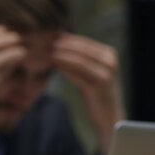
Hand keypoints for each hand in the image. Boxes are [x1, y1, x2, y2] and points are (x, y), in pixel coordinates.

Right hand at [0, 25, 25, 154]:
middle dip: (14, 43)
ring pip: (15, 53)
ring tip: (17, 57)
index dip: (5, 36)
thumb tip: (6, 36)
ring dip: (18, 55)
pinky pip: (7, 70)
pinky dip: (4, 72)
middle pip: (8, 39)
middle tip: (18, 49)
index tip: (9, 41)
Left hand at [52, 32, 124, 154]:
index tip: (48, 37)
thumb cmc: (97, 95)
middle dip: (61, 45)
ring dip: (61, 55)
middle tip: (43, 43)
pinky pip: (77, 74)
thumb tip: (60, 43)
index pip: (83, 42)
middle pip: (81, 49)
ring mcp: (106, 74)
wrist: (110, 117)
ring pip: (78, 60)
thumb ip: (81, 59)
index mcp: (109, 54)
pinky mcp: (99, 86)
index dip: (65, 39)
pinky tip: (53, 66)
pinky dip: (64, 68)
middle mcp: (110, 61)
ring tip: (45, 52)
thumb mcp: (91, 73)